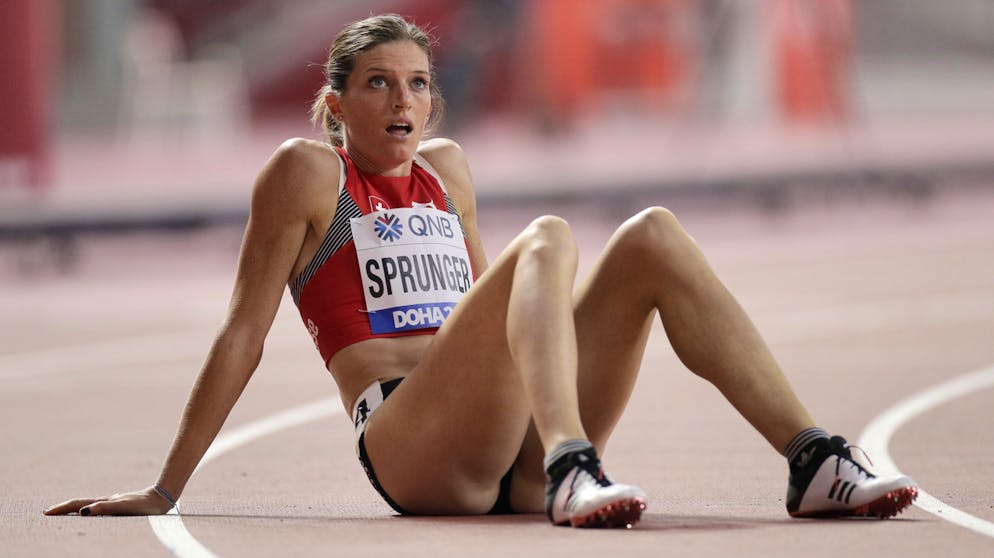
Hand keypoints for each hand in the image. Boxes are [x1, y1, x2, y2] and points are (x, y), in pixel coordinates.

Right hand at [44, 486, 173, 515]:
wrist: (164, 497)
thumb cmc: (145, 505)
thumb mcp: (123, 507)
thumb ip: (104, 508)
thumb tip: (82, 512)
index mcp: (104, 502)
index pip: (78, 505)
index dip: (62, 509)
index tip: (46, 512)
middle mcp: (108, 501)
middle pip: (81, 504)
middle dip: (64, 509)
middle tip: (49, 513)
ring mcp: (115, 502)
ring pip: (91, 505)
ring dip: (75, 509)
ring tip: (65, 514)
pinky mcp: (123, 505)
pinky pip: (102, 508)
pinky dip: (90, 511)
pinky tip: (93, 513)